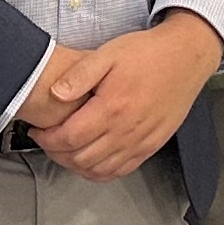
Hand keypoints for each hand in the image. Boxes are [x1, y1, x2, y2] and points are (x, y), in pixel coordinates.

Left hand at [22, 10, 223, 180]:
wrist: (186, 57)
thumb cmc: (148, 53)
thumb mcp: (108, 53)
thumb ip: (79, 75)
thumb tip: (55, 93)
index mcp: (112, 107)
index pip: (69, 138)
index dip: (46, 139)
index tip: (37, 131)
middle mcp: (127, 131)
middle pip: (80, 158)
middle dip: (56, 153)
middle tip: (46, 140)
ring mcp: (141, 142)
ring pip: (99, 170)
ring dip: (75, 165)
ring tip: (64, 150)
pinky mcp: (151, 147)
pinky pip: (120, 171)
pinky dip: (99, 172)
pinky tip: (90, 160)